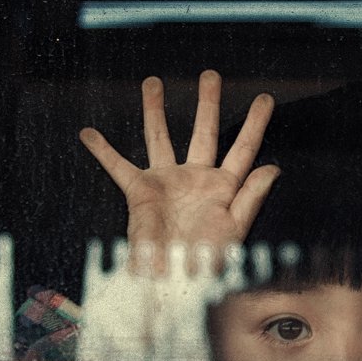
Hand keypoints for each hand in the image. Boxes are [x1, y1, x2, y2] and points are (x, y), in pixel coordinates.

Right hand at [80, 70, 277, 270]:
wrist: (171, 285)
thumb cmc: (206, 265)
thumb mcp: (235, 232)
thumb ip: (252, 197)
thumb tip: (272, 166)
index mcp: (223, 189)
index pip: (243, 149)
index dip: (255, 124)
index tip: (264, 98)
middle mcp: (195, 180)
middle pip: (203, 132)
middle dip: (207, 103)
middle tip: (210, 75)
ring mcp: (167, 183)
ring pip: (161, 138)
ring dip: (155, 110)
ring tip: (152, 82)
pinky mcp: (141, 192)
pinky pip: (118, 167)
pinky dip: (103, 151)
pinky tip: (88, 133)